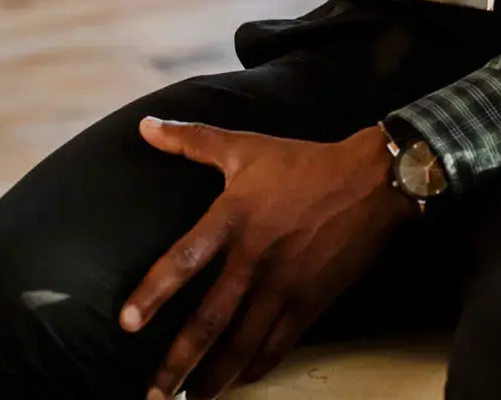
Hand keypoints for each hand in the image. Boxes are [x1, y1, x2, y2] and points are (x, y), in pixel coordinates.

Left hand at [121, 120, 413, 398]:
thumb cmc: (305, 162)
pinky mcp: (312, 298)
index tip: (127, 324)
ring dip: (216, 376)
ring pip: (244, 341)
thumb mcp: (247, 147)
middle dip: (179, 362)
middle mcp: (255, 257)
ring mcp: (285, 283)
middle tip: (155, 396)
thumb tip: (144, 126)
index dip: (154, 292)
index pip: (184, 259)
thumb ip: (193, 140)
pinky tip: (244, 380)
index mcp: (233, 218)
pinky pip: (281, 341)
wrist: (374, 179)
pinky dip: (259, 365)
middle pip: (210, 320)